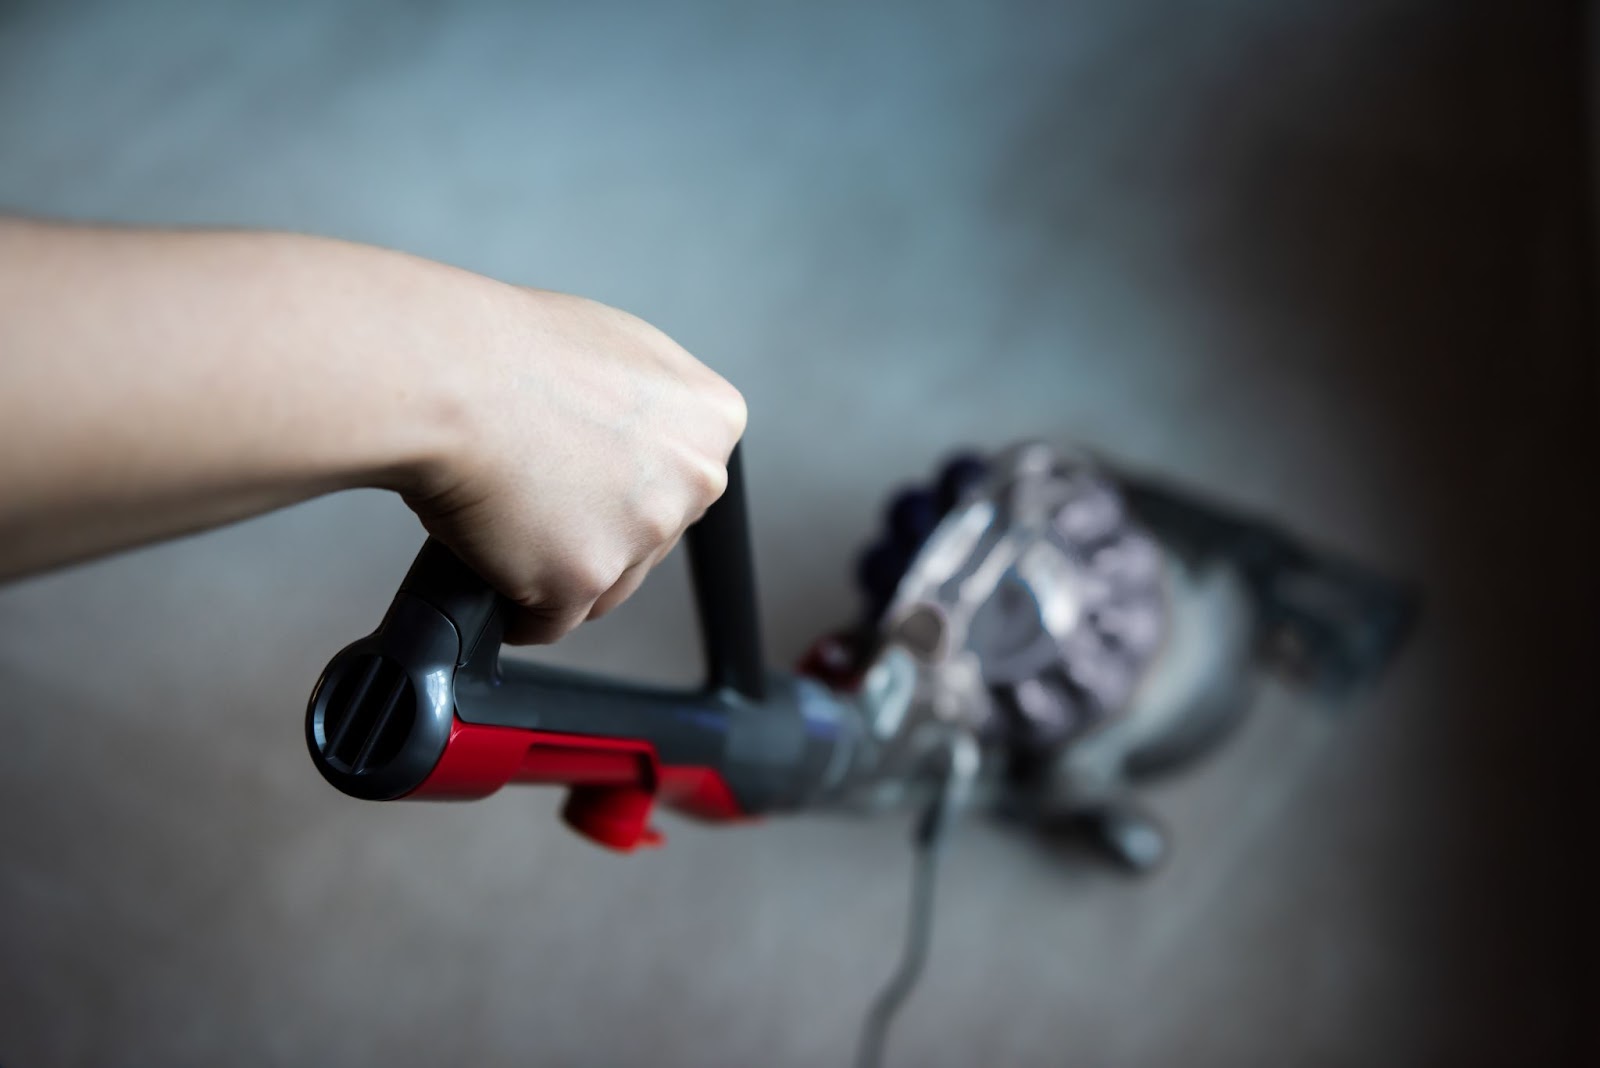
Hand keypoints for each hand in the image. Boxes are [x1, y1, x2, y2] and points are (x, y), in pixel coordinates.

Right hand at [399, 288, 745, 643]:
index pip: (679, 479)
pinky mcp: (581, 581)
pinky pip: (548, 620)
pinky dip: (514, 604)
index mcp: (712, 419)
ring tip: (506, 516)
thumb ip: (647, 405)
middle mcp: (692, 480)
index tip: (586, 470)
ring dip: (555, 567)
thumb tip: (631, 434)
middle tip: (536, 489)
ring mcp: (640, 535)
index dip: (620, 478)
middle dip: (593, 527)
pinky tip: (488, 560)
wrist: (448, 374)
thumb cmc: (508, 350)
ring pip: (603, 585)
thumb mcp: (613, 348)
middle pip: (648, 537)